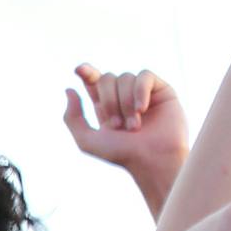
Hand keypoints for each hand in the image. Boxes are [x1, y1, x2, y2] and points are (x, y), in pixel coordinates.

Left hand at [62, 65, 188, 185]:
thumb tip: (69, 89)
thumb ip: (73, 118)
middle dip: (108, 101)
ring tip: (134, 126)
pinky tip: (142, 109)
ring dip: (125, 103)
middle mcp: (123, 96)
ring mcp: (142, 92)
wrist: (154, 160)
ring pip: (125, 77)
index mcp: (105, 106)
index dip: (86, 72)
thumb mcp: (87, 141)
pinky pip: (145, 76)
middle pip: (106, 78)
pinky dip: (140, 91)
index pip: (93, 81)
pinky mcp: (161, 90)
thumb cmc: (123, 154)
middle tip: (117, 125)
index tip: (78, 70)